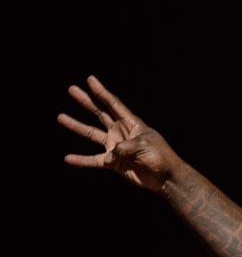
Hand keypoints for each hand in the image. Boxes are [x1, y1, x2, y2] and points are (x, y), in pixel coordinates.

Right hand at [58, 75, 183, 191]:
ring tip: (61, 117)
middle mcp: (121, 132)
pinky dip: (81, 160)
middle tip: (72, 89)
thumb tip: (109, 155)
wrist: (165, 177)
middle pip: (100, 114)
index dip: (102, 92)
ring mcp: (116, 147)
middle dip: (86, 102)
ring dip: (77, 126)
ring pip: (92, 134)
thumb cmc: (160, 157)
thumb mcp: (144, 146)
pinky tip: (68, 158)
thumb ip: (124, 147)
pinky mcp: (114, 163)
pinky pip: (94, 160)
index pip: (113, 104)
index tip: (90, 79)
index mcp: (132, 124)